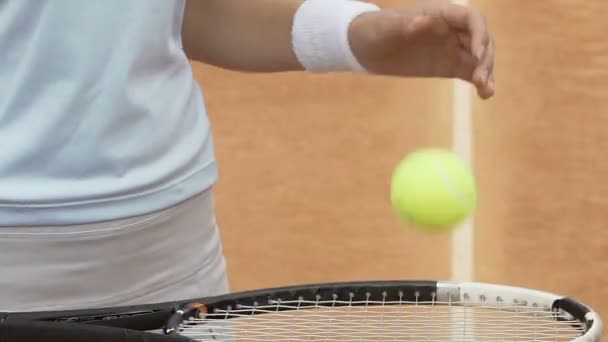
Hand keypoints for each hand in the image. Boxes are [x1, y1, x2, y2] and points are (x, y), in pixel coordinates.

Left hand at [349, 2, 494, 98]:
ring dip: (487, 72)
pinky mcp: (448, 66)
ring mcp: (452, 48)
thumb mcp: (387, 28)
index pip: (471, 19)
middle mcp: (452, 29)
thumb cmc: (377, 30)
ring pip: (479, 58)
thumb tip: (423, 21)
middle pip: (481, 40)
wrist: (367, 46)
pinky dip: (480, 82)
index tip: (476, 54)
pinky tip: (485, 95)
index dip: (479, 35)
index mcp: (441, 14)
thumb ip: (405, 24)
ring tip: (485, 90)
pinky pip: (469, 72)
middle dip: (485, 58)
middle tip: (478, 79)